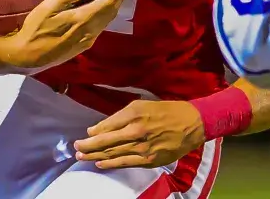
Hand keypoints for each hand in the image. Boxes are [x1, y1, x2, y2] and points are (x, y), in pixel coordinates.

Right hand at [0, 0, 123, 72]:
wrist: (28, 57)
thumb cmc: (34, 30)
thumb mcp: (46, 8)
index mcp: (82, 19)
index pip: (107, 3)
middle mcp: (89, 31)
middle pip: (111, 13)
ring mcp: (88, 41)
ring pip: (107, 22)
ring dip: (112, 9)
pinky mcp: (83, 47)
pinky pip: (100, 29)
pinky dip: (105, 18)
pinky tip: (100, 13)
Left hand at [74, 100, 204, 168]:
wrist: (193, 123)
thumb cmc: (168, 110)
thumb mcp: (144, 104)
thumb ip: (122, 115)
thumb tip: (100, 128)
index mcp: (135, 114)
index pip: (107, 126)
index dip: (94, 132)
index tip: (85, 135)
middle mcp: (137, 131)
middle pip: (106, 142)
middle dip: (88, 146)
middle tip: (75, 148)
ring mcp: (143, 148)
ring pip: (113, 154)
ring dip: (95, 156)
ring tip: (81, 157)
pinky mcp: (149, 160)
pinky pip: (125, 163)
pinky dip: (110, 164)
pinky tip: (100, 164)